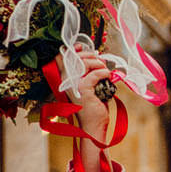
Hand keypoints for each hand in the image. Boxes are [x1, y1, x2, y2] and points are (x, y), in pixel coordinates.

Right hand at [70, 46, 119, 171]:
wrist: (95, 125)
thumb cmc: (94, 106)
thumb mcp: (91, 86)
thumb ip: (89, 73)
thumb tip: (97, 57)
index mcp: (66, 79)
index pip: (62, 57)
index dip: (73, 49)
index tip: (82, 46)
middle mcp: (66, 81)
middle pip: (76, 57)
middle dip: (91, 56)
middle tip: (101, 62)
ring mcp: (73, 85)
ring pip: (84, 63)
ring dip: (98, 63)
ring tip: (105, 71)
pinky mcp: (83, 90)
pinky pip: (93, 75)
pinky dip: (103, 73)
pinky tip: (107, 76)